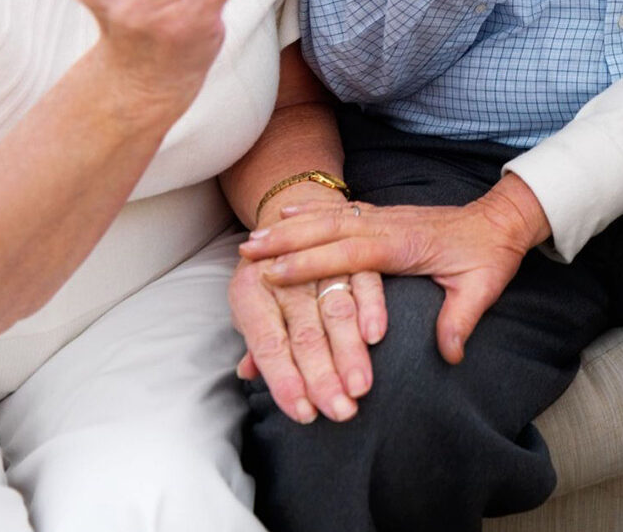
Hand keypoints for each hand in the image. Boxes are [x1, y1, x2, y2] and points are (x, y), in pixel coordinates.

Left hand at [230, 206, 386, 424]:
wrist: (294, 208)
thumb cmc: (271, 273)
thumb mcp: (253, 304)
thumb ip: (257, 342)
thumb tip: (246, 373)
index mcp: (249, 292)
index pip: (267, 345)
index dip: (284, 381)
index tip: (303, 413)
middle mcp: (280, 277)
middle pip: (303, 335)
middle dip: (323, 376)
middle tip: (340, 412)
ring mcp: (318, 263)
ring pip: (335, 312)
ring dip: (349, 352)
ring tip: (361, 387)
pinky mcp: (351, 252)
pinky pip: (364, 280)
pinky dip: (371, 307)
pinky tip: (376, 336)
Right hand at [241, 173, 549, 363]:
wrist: (501, 221)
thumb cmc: (489, 256)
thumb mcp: (483, 288)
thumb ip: (461, 320)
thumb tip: (449, 355)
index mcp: (407, 244)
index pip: (354, 253)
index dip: (314, 261)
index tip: (276, 272)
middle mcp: (389, 225)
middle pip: (331, 230)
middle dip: (287, 241)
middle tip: (247, 253)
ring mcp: (384, 217)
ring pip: (330, 218)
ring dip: (290, 227)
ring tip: (251, 239)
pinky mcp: (382, 217)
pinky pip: (340, 214)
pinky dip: (309, 215)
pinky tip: (283, 216)